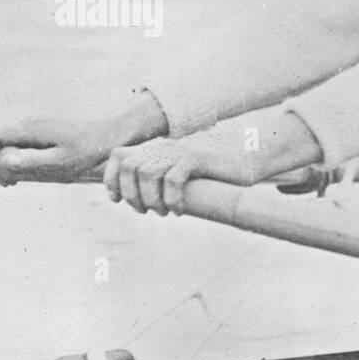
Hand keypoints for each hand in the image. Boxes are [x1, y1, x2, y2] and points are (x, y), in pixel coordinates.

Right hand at [0, 93, 167, 185]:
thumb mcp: (61, 161)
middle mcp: (33, 123)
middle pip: (2, 140)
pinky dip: (23, 156)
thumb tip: (4, 162)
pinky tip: (30, 172)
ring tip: (15, 181)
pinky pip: (26, 143)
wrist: (112, 135)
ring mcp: (40, 125)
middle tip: (7, 184)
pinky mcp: (48, 130)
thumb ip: (32, 162)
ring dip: (10, 160)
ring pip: (14, 142)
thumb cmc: (89, 150)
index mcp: (32, 128)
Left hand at [103, 134, 255, 215]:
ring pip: (146, 174)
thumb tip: (141, 198)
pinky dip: (172, 199)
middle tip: (145, 211)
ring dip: (150, 199)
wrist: (247, 158)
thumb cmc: (215, 172)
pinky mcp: (195, 158)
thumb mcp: (182, 173)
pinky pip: (172, 180)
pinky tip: (179, 211)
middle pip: (128, 167)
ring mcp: (179, 150)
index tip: (116, 200)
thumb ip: (162, 177)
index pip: (118, 155)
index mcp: (156, 148)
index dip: (111, 178)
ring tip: (162, 213)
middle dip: (131, 194)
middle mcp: (164, 146)